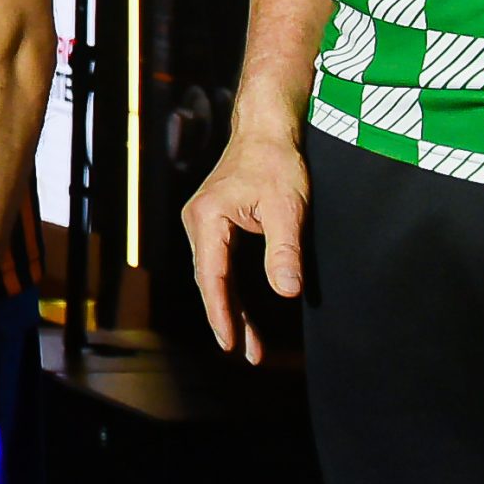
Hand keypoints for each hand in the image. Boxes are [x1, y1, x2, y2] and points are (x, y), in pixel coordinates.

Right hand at [181, 123, 308, 362]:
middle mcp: (197, 222)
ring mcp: (203, 223)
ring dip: (230, 307)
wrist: (266, 129)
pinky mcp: (214, 223)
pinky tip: (242, 309)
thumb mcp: (287, 208)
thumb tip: (286, 291)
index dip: (221, 312)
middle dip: (227, 318)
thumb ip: (284, 250)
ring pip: (214, 275)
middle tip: (246, 353)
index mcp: (207, 218)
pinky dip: (231, 288)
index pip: (212, 276)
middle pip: (209, 280)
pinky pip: (220, 264)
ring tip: (248, 344)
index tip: (230, 343)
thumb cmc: (276, 162)